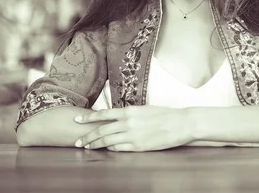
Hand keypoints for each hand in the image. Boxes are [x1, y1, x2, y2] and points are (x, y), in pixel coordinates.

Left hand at [74, 106, 192, 151]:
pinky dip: (111, 149)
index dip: (88, 118)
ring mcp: (132, 136)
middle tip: (77, 141)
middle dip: (87, 136)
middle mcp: (128, 123)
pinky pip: (119, 149)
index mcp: (129, 111)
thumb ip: (129, 114)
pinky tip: (106, 149)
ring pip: (107, 141)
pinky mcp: (138, 147)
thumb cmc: (164, 115)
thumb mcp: (144, 109)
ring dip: (95, 144)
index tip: (77, 120)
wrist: (180, 123)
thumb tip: (117, 119)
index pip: (103, 114)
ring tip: (86, 147)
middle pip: (101, 130)